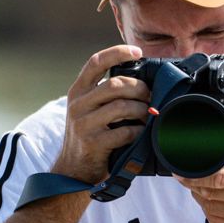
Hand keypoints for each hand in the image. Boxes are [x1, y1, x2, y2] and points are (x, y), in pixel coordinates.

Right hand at [52, 45, 150, 183]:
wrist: (72, 170)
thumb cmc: (89, 135)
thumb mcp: (88, 110)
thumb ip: (104, 94)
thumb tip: (140, 79)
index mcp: (78, 91)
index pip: (96, 62)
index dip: (118, 53)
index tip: (137, 52)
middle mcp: (78, 104)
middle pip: (116, 85)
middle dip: (139, 89)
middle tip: (150, 96)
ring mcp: (84, 124)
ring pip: (122, 107)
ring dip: (142, 110)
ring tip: (148, 115)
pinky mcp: (94, 143)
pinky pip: (124, 132)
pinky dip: (138, 131)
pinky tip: (141, 133)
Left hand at [175, 122, 223, 222]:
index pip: (217, 179)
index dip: (195, 177)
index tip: (182, 173)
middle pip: (211, 195)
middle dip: (195, 186)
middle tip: (189, 178)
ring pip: (212, 210)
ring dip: (201, 198)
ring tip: (202, 188)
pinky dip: (210, 212)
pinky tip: (212, 201)